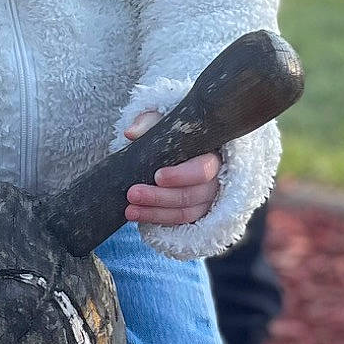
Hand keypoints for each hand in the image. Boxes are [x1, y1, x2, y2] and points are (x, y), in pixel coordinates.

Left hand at [122, 108, 221, 226]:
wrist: (172, 150)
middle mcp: (214, 180)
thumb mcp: (160, 121)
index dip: (182, 176)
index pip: (204, 170)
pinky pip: (178, 222)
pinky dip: (157, 219)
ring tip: (129, 210)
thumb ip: (147, 123)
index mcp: (212, 154)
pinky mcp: (195, 212)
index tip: (157, 176)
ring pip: (185, 212)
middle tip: (132, 193)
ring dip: (155, 213)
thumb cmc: (171, 134)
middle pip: (193, 195)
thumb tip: (131, 133)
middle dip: (160, 197)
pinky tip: (138, 215)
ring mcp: (206, 199)